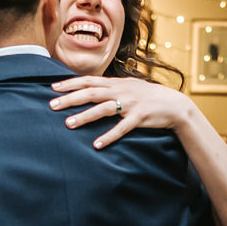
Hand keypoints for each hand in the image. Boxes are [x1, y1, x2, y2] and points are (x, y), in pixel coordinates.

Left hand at [49, 76, 190, 148]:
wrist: (174, 105)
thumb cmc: (149, 96)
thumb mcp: (129, 86)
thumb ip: (111, 86)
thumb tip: (92, 87)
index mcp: (116, 83)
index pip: (88, 80)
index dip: (70, 83)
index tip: (53, 87)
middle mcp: (121, 91)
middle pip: (90, 93)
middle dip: (70, 99)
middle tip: (51, 105)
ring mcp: (130, 104)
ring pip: (103, 109)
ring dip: (84, 116)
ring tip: (68, 124)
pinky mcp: (139, 118)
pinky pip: (121, 128)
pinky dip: (108, 136)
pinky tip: (97, 145)